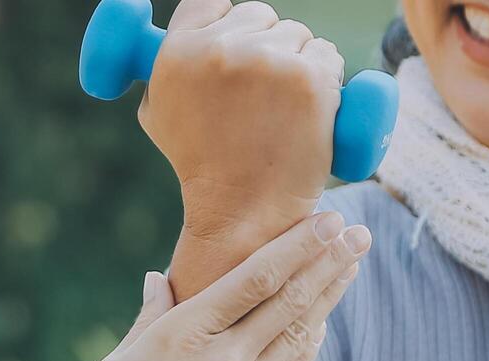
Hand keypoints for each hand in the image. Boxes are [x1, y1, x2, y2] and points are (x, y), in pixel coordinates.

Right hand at [63, 212, 366, 360]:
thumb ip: (150, 319)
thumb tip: (158, 280)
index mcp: (183, 336)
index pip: (256, 277)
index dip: (298, 245)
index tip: (327, 220)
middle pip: (290, 301)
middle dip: (329, 262)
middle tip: (359, 232)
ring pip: (298, 335)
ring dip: (329, 298)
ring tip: (353, 266)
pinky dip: (309, 344)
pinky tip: (322, 323)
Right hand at [142, 1, 345, 243]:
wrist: (241, 210)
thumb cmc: (202, 165)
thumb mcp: (160, 112)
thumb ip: (174, 65)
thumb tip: (198, 28)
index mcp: (177, 52)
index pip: (210, 1)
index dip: (229, 23)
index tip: (239, 46)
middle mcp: (220, 51)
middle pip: (260, 15)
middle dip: (267, 45)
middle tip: (265, 91)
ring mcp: (268, 62)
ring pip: (298, 35)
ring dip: (299, 62)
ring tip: (284, 110)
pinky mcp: (309, 79)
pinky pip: (327, 55)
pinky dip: (326, 78)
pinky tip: (309, 112)